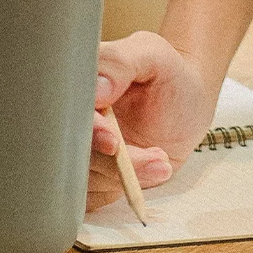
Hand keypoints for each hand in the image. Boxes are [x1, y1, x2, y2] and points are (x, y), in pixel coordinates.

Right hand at [86, 31, 217, 212]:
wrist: (187, 98)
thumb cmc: (168, 71)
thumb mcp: (152, 53)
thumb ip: (122, 62)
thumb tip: (96, 89)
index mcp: (76, 88)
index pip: (65, 118)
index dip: (87, 133)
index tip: (114, 141)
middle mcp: (73, 122)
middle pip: (71, 155)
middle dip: (111, 164)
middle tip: (155, 155)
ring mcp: (84, 150)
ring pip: (82, 181)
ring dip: (124, 179)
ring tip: (162, 159)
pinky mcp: (97, 176)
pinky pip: (92, 199)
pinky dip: (122, 192)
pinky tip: (156, 171)